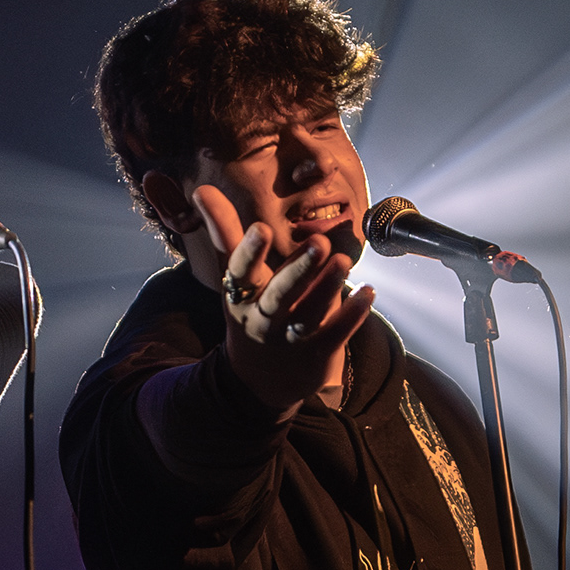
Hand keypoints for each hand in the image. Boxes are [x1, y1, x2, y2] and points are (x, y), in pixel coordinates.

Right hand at [193, 185, 373, 410]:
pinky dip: (352, 315)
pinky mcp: (317, 355)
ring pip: (310, 314)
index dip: (249, 252)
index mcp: (239, 297)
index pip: (240, 272)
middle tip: (319, 243)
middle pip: (279, 295)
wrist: (259, 381)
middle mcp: (263, 319)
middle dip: (298, 270)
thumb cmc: (249, 312)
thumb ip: (224, 233)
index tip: (260, 227)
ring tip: (345, 260)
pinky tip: (367, 292)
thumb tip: (202, 189)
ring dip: (328, 287)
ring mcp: (290, 340)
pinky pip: (335, 334)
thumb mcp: (232, 278)